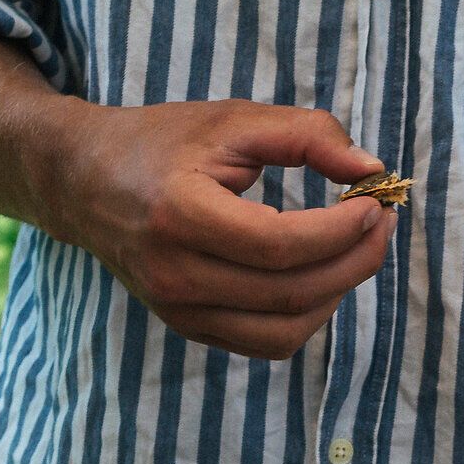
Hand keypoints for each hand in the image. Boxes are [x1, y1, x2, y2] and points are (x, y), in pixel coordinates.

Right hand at [52, 98, 396, 358]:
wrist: (84, 182)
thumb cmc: (162, 143)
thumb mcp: (230, 121)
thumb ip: (305, 135)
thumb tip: (371, 168)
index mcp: (179, 214)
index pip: (281, 245)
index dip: (341, 232)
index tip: (373, 204)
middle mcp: (175, 274)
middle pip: (291, 292)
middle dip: (353, 261)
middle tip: (380, 225)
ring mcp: (180, 311)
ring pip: (286, 330)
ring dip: (336, 294)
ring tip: (354, 250)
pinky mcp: (190, 328)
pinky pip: (268, 343)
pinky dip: (307, 315)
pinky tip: (319, 276)